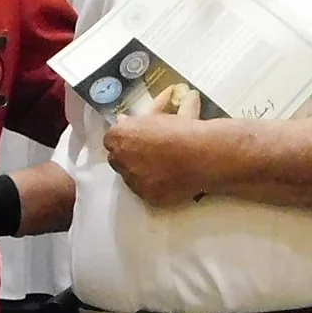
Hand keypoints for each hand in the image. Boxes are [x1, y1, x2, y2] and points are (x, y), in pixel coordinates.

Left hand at [103, 86, 215, 207]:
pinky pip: (144, 191)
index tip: (137, 140)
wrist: (201, 154)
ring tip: (160, 167)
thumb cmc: (181, 129)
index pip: (111, 140)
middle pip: (116, 159)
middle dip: (128, 156)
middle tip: (147, 153)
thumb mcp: (157, 117)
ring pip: (129, 177)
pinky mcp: (145, 196)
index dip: (125, 139)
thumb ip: (135, 120)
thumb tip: (122, 119)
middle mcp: (120, 158)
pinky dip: (152, 186)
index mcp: (120, 135)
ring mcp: (132, 179)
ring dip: (139, 172)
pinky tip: (165, 179)